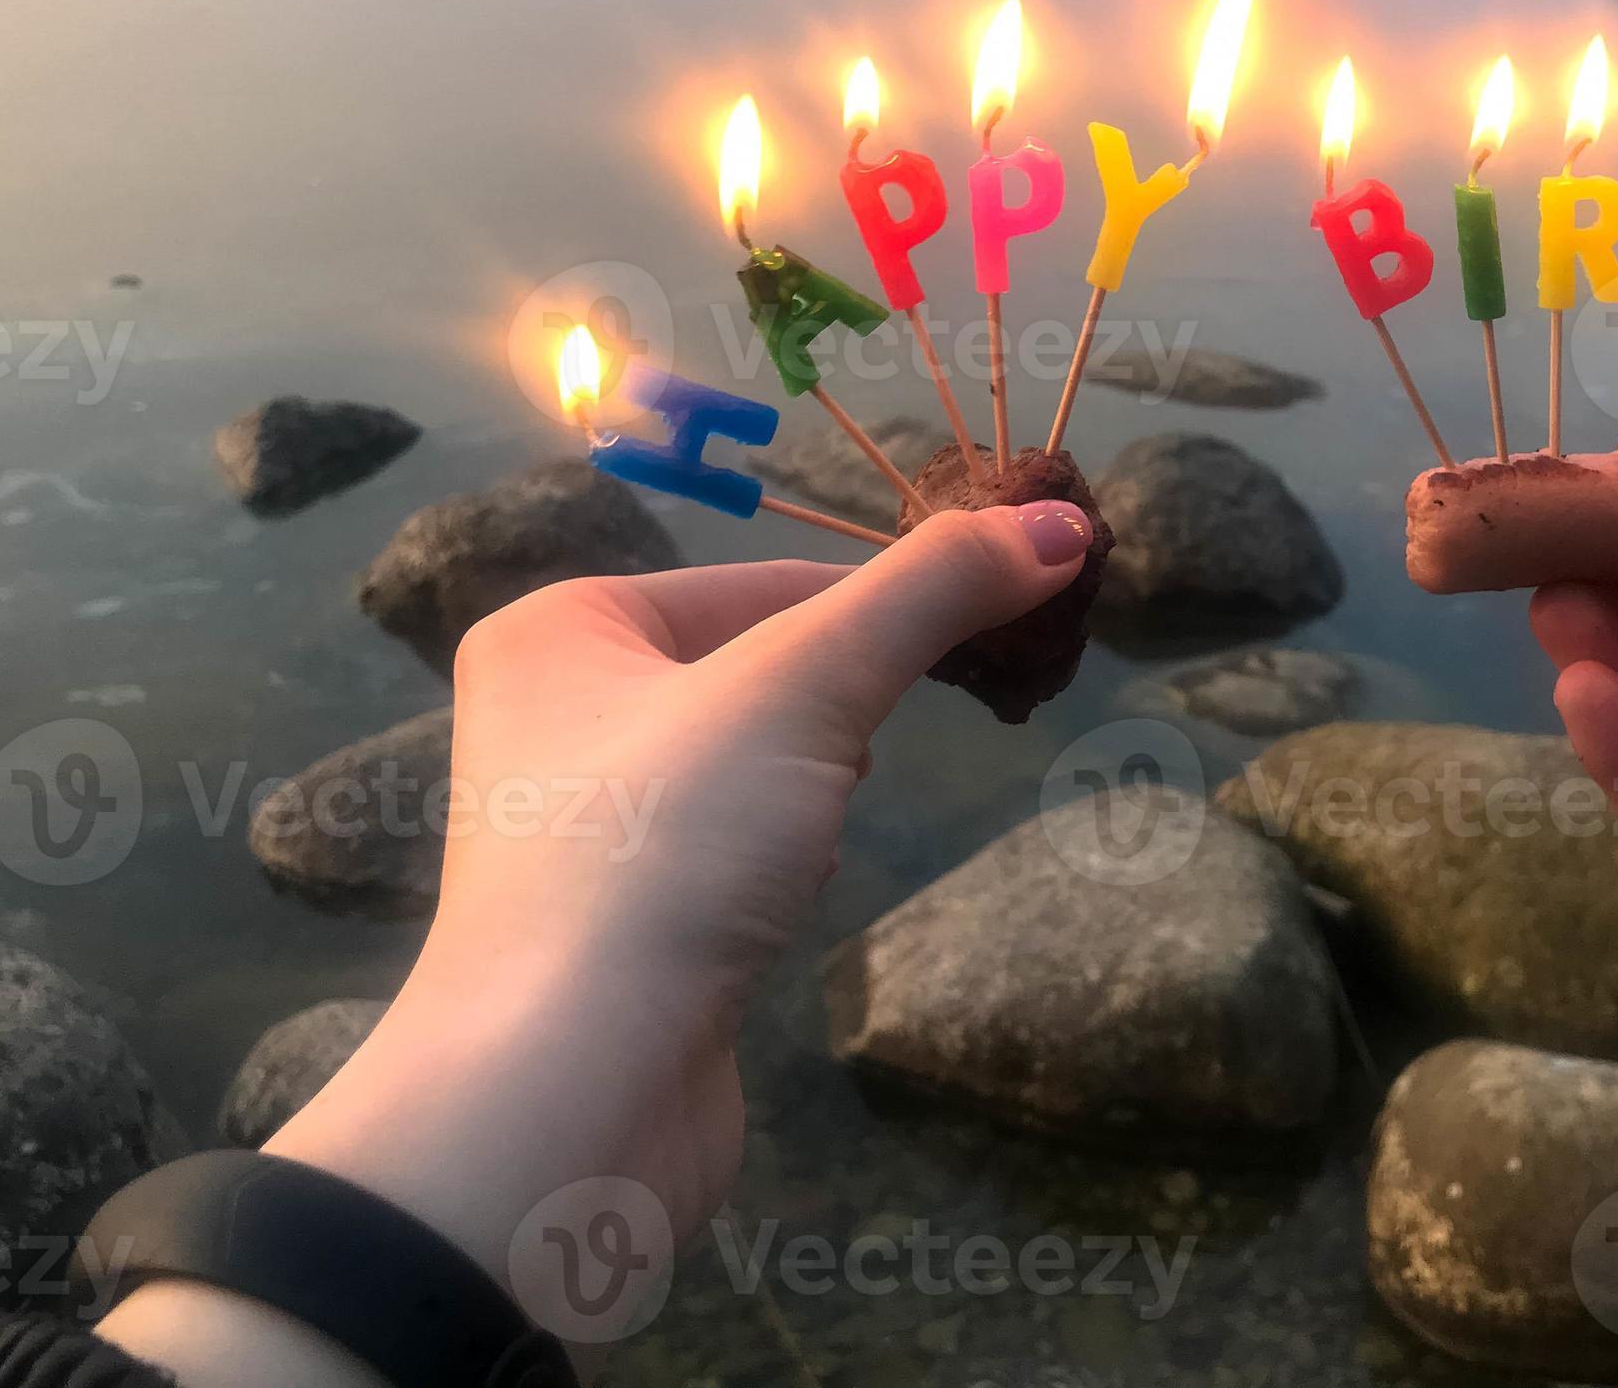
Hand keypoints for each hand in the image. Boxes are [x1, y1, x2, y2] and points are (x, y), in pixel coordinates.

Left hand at [103, 500, 1093, 1383]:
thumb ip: (931, 594)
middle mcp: (555, 712)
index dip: (890, 597)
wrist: (564, 1097)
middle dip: (850, 692)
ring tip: (833, 816)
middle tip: (919, 724)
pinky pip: (728, 847)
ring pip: (750, 758)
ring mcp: (585, 826)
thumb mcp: (805, 687)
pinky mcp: (622, 924)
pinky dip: (782, 853)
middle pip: (759, 661)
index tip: (1006, 619)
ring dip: (817, 777)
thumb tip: (1062, 519)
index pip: (767, 578)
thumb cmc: (661, 851)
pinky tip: (797, 885)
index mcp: (561, 627)